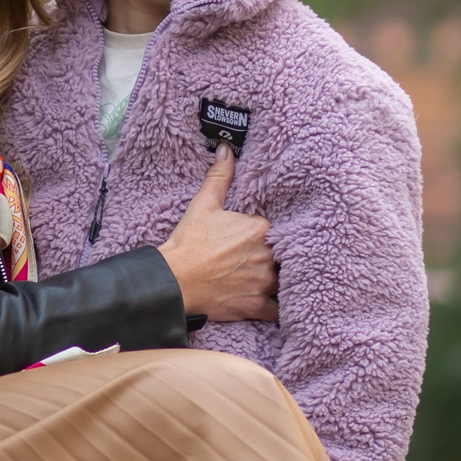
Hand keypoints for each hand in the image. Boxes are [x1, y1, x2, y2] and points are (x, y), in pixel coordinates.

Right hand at [157, 147, 278, 323]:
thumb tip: (226, 150)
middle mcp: (267, 255)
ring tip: (280, 281)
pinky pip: (279, 310)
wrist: (174, 280)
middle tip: (270, 259)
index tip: (267, 238)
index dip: (273, 234)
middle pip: (284, 254)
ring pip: (286, 281)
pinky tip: (284, 307)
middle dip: (279, 256)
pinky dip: (282, 309)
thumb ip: (220, 177)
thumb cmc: (188, 242)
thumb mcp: (203, 204)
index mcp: (260, 229)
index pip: (278, 229)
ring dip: (283, 281)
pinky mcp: (256, 306)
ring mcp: (263, 282)